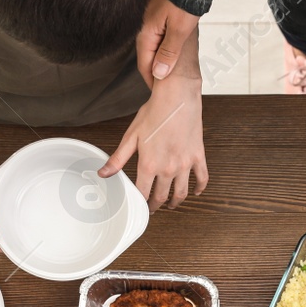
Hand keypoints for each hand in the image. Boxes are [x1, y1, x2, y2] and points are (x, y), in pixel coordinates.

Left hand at [100, 63, 207, 208]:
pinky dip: (199, 188)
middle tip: (153, 209)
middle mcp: (168, 168)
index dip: (140, 204)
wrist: (177, 98)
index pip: (143, 193)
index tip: (139, 207)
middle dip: (156, 206)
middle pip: (161, 196)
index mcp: (149, 165)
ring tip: (171, 205)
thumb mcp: (131, 136)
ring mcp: (184, 164)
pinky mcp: (197, 157)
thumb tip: (103, 173)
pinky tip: (195, 192)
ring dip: (175, 202)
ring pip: (181, 192)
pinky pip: (201, 178)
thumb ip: (117, 158)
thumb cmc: (154, 113)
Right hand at [135, 0, 199, 84]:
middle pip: (147, 56)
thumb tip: (158, 74)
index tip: (159, 92)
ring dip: (160, 59)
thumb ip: (168, 53)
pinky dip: (163, 47)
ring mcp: (149, 20)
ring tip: (170, 73)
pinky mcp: (157, 16)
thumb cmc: (185, 2)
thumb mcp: (179, 30)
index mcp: (146, 32)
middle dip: (155, 71)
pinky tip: (171, 52)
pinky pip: (157, 37)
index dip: (152, 80)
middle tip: (165, 86)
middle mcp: (143, 27)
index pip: (144, 64)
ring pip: (152, 47)